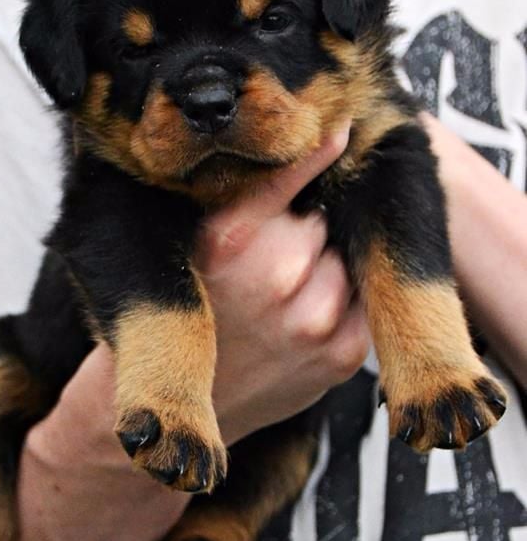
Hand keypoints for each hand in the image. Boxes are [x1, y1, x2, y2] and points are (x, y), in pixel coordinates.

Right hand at [202, 122, 370, 443]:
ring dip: (323, 273)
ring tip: (278, 305)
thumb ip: (238, 197)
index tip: (337, 130)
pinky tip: (299, 326)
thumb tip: (314, 143)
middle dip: (301, 233)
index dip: (314, 155)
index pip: (293, 171)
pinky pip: (360, 303)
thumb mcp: (189, 248)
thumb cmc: (186, 318)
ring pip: (343, 260)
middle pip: (320, 219)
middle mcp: (275, 275)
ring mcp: (314, 318)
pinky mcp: (342, 354)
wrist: (181, 410)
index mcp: (228, 237)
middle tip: (264, 269)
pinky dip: (340, 308)